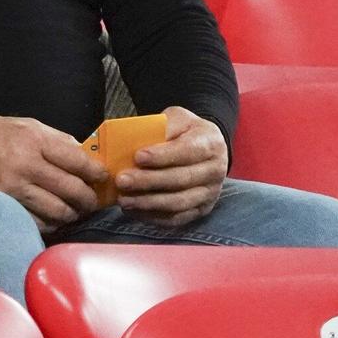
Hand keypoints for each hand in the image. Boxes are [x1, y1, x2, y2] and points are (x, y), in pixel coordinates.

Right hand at [0, 114, 107, 231]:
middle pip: (73, 189)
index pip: (77, 160)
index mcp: (34, 140)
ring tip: (73, 213)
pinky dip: (50, 224)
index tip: (101, 177)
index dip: (95, 172)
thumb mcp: (19, 123)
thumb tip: (79, 151)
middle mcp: (27, 164)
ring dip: (71, 215)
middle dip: (89, 199)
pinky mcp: (4, 205)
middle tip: (92, 201)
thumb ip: (51, 137)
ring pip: (58, 210)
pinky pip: (37, 222)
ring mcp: (15, 188)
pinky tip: (52, 220)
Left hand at [114, 106, 227, 225]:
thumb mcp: (177, 118)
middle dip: (148, 181)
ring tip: (124, 199)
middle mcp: (215, 170)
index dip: (162, 156)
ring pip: (179, 203)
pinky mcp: (201, 210)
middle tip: (122, 180)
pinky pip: (177, 219)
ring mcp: (210, 193)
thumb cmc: (185, 132)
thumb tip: (133, 142)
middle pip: (181, 180)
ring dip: (148, 203)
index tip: (138, 157)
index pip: (187, 151)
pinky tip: (134, 210)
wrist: (205, 148)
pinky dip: (153, 217)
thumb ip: (161, 127)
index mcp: (210, 143)